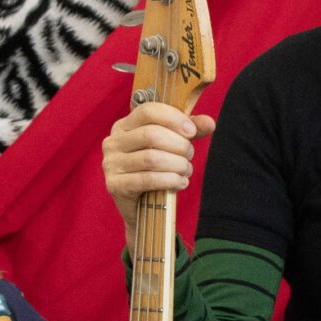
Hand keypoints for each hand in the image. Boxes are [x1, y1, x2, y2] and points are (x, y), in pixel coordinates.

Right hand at [98, 102, 211, 242]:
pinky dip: (170, 180)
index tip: (192, 132)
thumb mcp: (173, 146)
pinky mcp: (115, 185)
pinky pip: (148, 180)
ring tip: (186, 170)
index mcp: (124, 126)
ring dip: (178, 164)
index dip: (174, 119)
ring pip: (152, 158)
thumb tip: (210, 123)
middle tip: (189, 156)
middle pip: (152, 135)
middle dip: (179, 146)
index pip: (148, 111)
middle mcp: (113, 142)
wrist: (140, 208)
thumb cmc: (156, 171)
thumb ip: (190, 132)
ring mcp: (111, 164)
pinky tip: (181, 182)